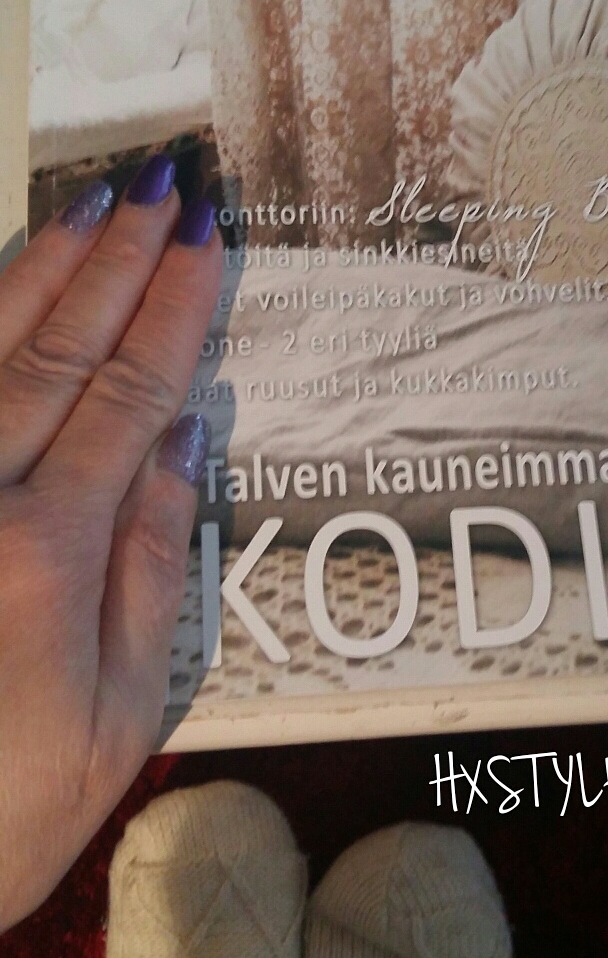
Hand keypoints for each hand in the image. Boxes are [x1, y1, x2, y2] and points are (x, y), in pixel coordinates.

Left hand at [0, 156, 221, 930]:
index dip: (172, 308)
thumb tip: (182, 444)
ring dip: (42, 269)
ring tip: (90, 204)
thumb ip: (151, 564)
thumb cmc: (9, 805)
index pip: (128, 395)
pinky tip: (1, 281)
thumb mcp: (122, 707)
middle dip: (116, 261)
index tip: (204, 237)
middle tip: (160, 186)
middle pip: (55, 351)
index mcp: (42, 550)